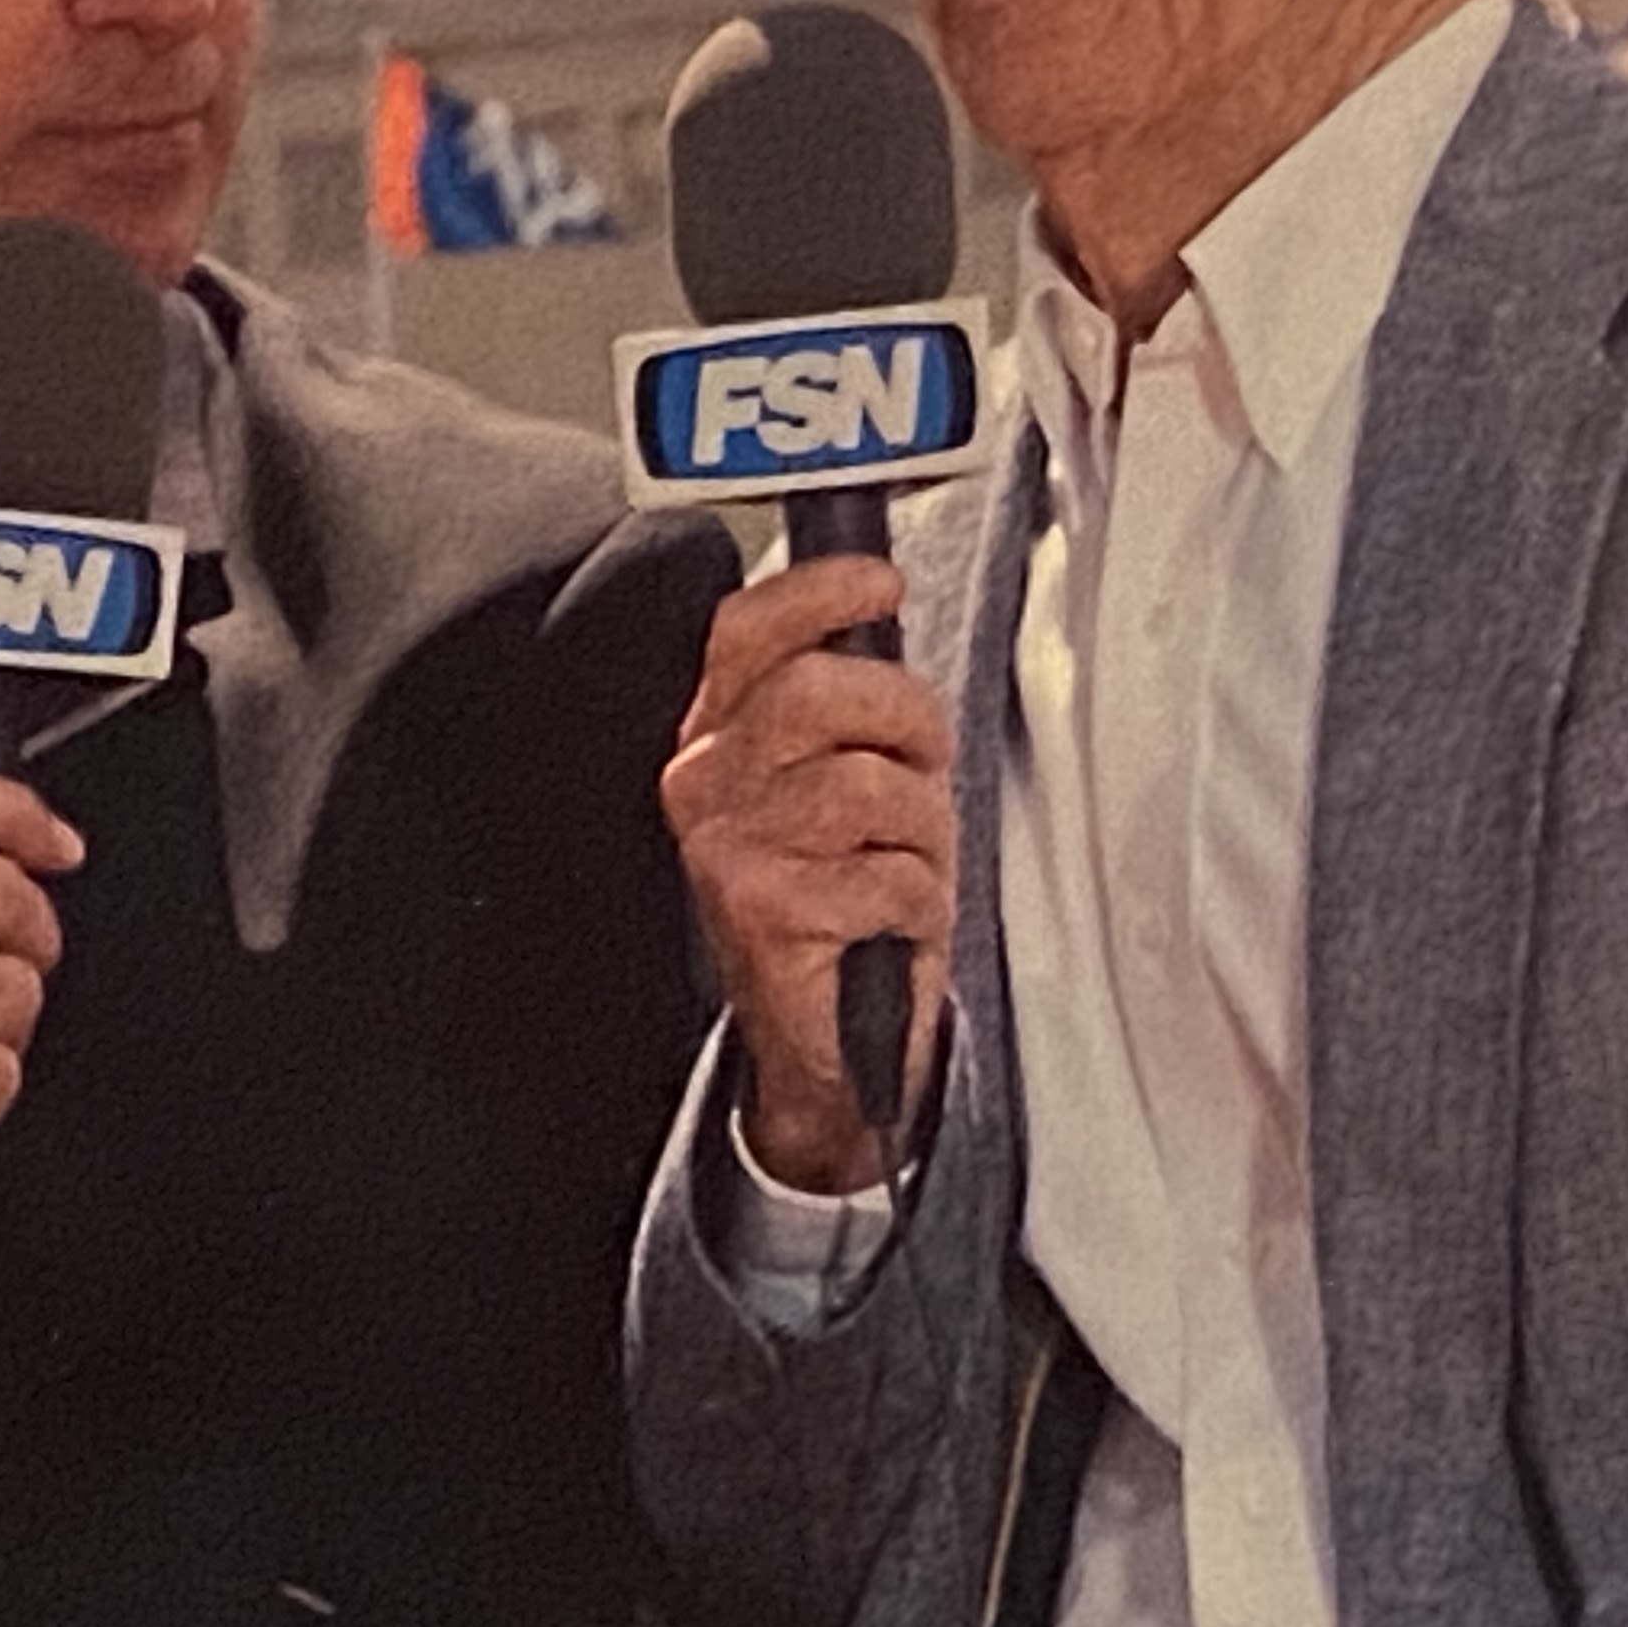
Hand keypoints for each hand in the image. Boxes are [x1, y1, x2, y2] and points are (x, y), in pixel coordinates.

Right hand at [663, 555, 956, 1195]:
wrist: (824, 1041)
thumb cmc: (841, 899)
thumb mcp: (836, 784)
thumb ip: (844, 707)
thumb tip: (884, 623)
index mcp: (714, 737)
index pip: (745, 632)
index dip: (817, 594)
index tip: (881, 585)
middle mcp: (702, 785)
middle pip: (814, 691)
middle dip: (904, 717)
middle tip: (925, 760)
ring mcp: (727, 849)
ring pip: (865, 783)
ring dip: (923, 824)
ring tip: (910, 858)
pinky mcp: (765, 913)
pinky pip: (888, 873)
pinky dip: (921, 899)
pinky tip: (896, 919)